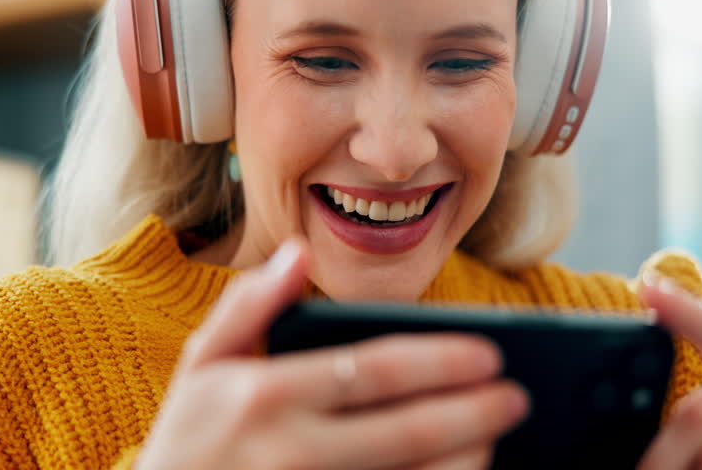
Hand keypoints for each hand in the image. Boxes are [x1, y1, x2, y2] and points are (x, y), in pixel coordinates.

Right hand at [135, 240, 529, 469]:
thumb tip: (297, 252)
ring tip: (494, 439)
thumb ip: (248, 306)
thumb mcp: (199, 366)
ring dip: (465, 459)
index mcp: (265, 394)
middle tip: (515, 397)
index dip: (442, 361)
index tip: (488, 355)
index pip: (375, 370)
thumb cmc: (186, 443)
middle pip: (407, 429)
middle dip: (473, 412)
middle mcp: (291, 450)